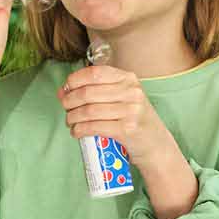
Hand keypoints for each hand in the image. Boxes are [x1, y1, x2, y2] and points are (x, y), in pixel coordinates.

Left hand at [58, 64, 178, 167]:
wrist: (156, 145)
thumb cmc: (134, 120)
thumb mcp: (122, 99)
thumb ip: (96, 92)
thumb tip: (63, 91)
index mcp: (129, 79)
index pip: (95, 73)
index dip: (75, 80)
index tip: (66, 89)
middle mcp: (132, 92)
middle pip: (88, 93)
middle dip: (69, 101)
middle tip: (66, 109)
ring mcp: (131, 111)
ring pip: (89, 111)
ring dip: (72, 118)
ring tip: (70, 122)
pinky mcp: (127, 129)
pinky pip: (94, 127)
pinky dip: (80, 130)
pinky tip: (76, 132)